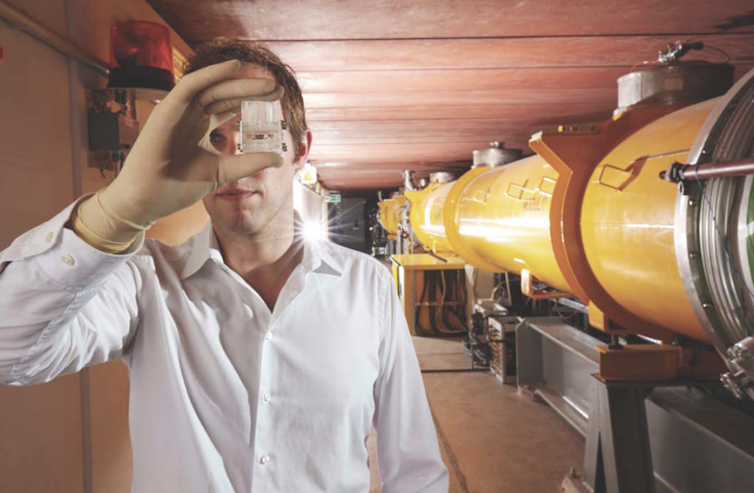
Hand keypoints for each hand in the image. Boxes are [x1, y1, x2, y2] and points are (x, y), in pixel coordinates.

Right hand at [75, 60, 284, 250]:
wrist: (146, 201)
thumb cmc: (176, 187)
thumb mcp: (223, 172)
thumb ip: (248, 163)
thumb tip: (279, 159)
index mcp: (200, 127)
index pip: (229, 105)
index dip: (252, 100)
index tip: (277, 99)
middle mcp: (190, 115)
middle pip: (224, 95)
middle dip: (252, 90)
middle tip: (278, 89)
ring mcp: (177, 111)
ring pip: (212, 88)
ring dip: (239, 82)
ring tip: (267, 83)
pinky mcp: (166, 111)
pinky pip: (189, 85)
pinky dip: (211, 74)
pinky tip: (235, 68)